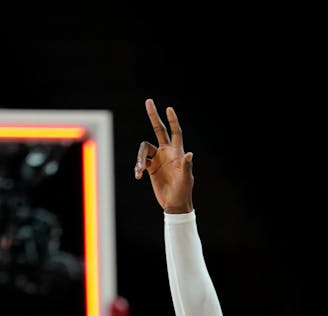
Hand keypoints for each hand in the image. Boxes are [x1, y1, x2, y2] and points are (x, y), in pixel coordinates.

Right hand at [136, 99, 193, 213]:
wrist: (174, 203)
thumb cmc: (183, 190)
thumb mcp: (186, 178)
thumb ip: (186, 166)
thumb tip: (189, 154)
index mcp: (177, 152)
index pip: (175, 132)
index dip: (173, 120)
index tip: (169, 108)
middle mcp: (167, 152)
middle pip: (159, 129)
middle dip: (153, 116)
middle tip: (148, 101)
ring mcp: (158, 159)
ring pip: (144, 149)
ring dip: (140, 158)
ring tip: (140, 170)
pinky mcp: (151, 168)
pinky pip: (141, 162)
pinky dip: (137, 167)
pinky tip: (138, 176)